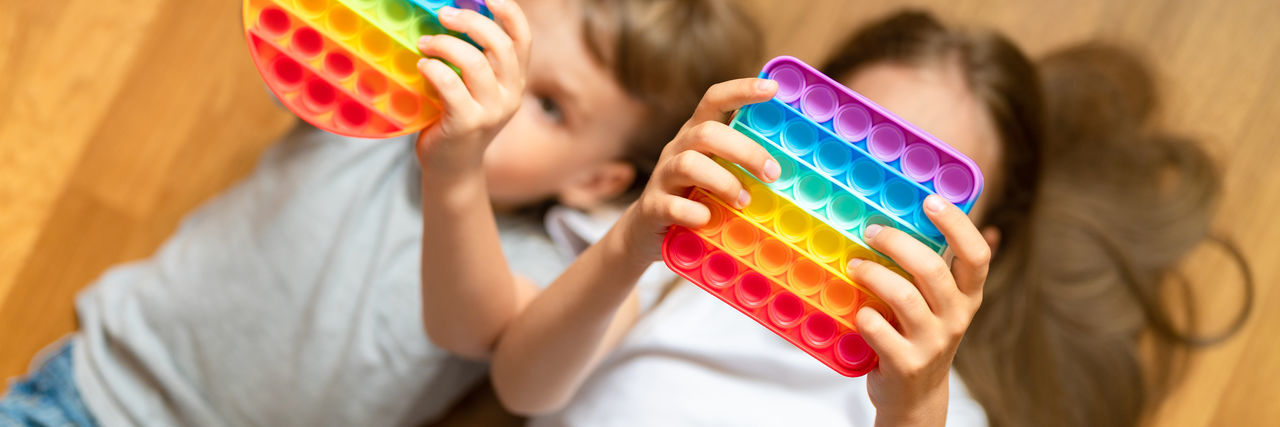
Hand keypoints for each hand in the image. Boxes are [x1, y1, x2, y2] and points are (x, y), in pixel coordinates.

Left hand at [414, 0, 530, 172]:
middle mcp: (510, 95)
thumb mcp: (475, 89)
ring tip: (425, 43)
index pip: (523, 39)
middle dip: (469, 21)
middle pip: (499, 45)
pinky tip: (422, 66)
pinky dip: (433, 69)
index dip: (509, 12)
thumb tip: (449, 15)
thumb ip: (475, 59)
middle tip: (442, 15)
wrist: (452, 169)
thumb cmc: (456, 120)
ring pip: (475, 62)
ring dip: (445, 45)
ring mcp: (492, 112)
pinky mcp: (467, 124)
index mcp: (515, 81)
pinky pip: (451, 85)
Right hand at [614, 78, 780, 264]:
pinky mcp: (652, 207)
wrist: (646, 231)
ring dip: (724, 183)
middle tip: (773, 174)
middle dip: (745, 151)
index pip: (713, 99)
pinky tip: (709, 220)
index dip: (741, 89)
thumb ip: (742, 164)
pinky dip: (695, 214)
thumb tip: (792, 165)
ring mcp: (662, 178)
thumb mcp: (717, 174)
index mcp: (695, 135)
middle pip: (707, 133)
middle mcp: (677, 149)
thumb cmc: (695, 198)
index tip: (772, 89)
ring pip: (689, 165)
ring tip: (744, 201)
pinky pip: (672, 205)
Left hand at [848, 195, 992, 426]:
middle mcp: (956, 318)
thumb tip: (929, 207)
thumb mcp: (939, 303)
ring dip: (872, 274)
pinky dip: (862, 315)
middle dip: (896, 243)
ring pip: (903, 297)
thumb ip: (935, 265)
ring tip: (854, 265)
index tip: (930, 201)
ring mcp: (932, 343)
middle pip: (932, 270)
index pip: (977, 255)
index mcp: (968, 296)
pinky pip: (878, 328)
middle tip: (871, 231)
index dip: (957, 224)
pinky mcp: (906, 364)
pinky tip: (856, 310)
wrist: (914, 397)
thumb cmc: (920, 335)